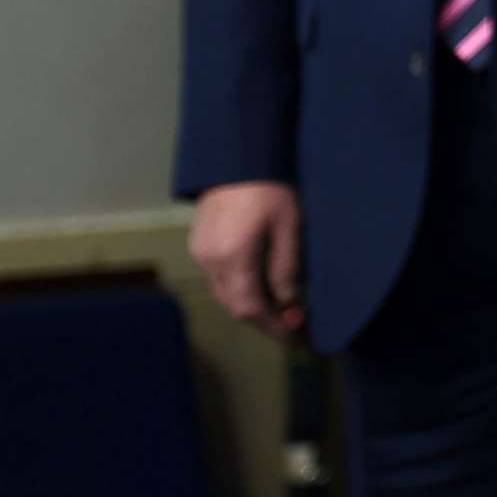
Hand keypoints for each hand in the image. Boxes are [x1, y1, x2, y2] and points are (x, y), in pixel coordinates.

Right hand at [188, 181, 304, 340]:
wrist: (237, 158)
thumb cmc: (269, 188)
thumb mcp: (289, 227)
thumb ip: (287, 269)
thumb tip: (290, 307)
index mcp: (233, 257)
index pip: (250, 308)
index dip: (273, 328)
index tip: (297, 338)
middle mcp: (209, 260)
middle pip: (235, 305)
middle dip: (264, 320)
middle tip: (294, 325)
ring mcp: (200, 253)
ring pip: (225, 294)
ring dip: (251, 304)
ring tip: (282, 308)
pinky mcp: (199, 244)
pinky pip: (219, 278)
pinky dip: (240, 288)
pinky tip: (261, 284)